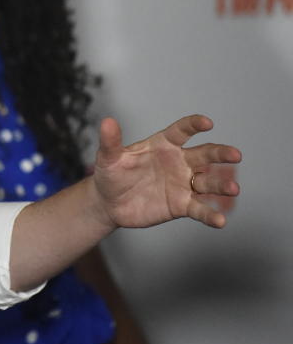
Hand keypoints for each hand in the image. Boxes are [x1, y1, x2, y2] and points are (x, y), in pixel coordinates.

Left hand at [92, 114, 240, 229]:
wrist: (109, 202)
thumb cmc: (111, 174)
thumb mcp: (108, 158)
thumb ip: (110, 141)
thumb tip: (107, 121)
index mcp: (163, 144)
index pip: (182, 131)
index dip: (194, 125)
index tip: (206, 123)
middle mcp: (178, 162)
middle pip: (204, 154)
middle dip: (220, 153)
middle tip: (236, 154)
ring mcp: (182, 184)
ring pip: (207, 182)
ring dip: (221, 185)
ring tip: (234, 189)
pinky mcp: (181, 205)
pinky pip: (199, 209)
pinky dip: (210, 215)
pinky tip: (220, 221)